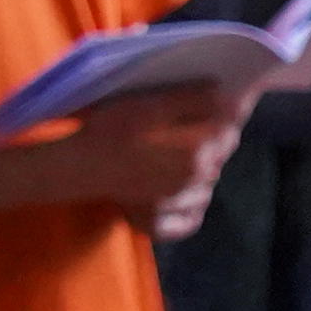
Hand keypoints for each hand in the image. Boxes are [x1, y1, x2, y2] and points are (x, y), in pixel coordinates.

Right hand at [46, 85, 240, 226]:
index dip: (221, 115)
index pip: (229, 129)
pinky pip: (194, 214)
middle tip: (186, 126)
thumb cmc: (112, 131)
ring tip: (174, 152)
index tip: (209, 106)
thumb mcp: (150, 104)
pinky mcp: (166, 217)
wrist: (80, 167)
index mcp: (198, 148)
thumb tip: (222, 93)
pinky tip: (178, 187)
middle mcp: (196, 177)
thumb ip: (190, 99)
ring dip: (202, 167)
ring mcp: (181, 200)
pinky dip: (193, 203)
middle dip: (211, 139)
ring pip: (208, 181)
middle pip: (220, 154)